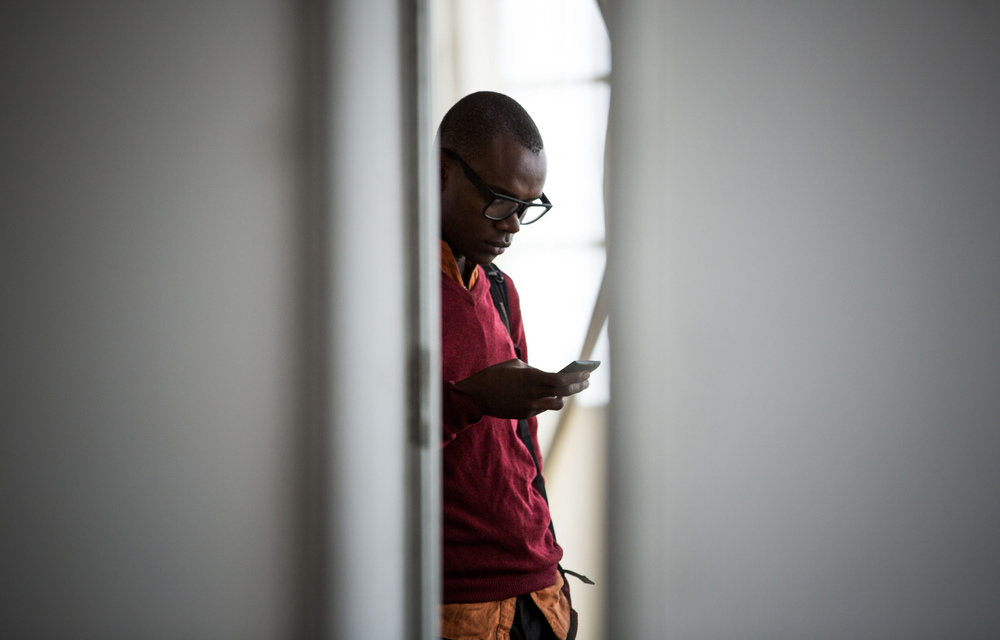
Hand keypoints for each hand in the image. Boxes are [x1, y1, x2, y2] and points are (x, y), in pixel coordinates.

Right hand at [455, 359, 590, 419]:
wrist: (476, 396)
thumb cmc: (494, 375)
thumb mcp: (514, 365)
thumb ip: (532, 370)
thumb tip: (544, 375)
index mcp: (531, 377)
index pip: (561, 379)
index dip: (576, 377)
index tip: (586, 373)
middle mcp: (533, 393)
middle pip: (563, 392)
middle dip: (577, 386)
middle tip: (586, 382)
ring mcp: (529, 406)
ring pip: (555, 404)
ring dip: (563, 397)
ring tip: (567, 391)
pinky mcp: (525, 414)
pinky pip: (542, 408)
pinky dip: (546, 401)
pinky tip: (549, 396)